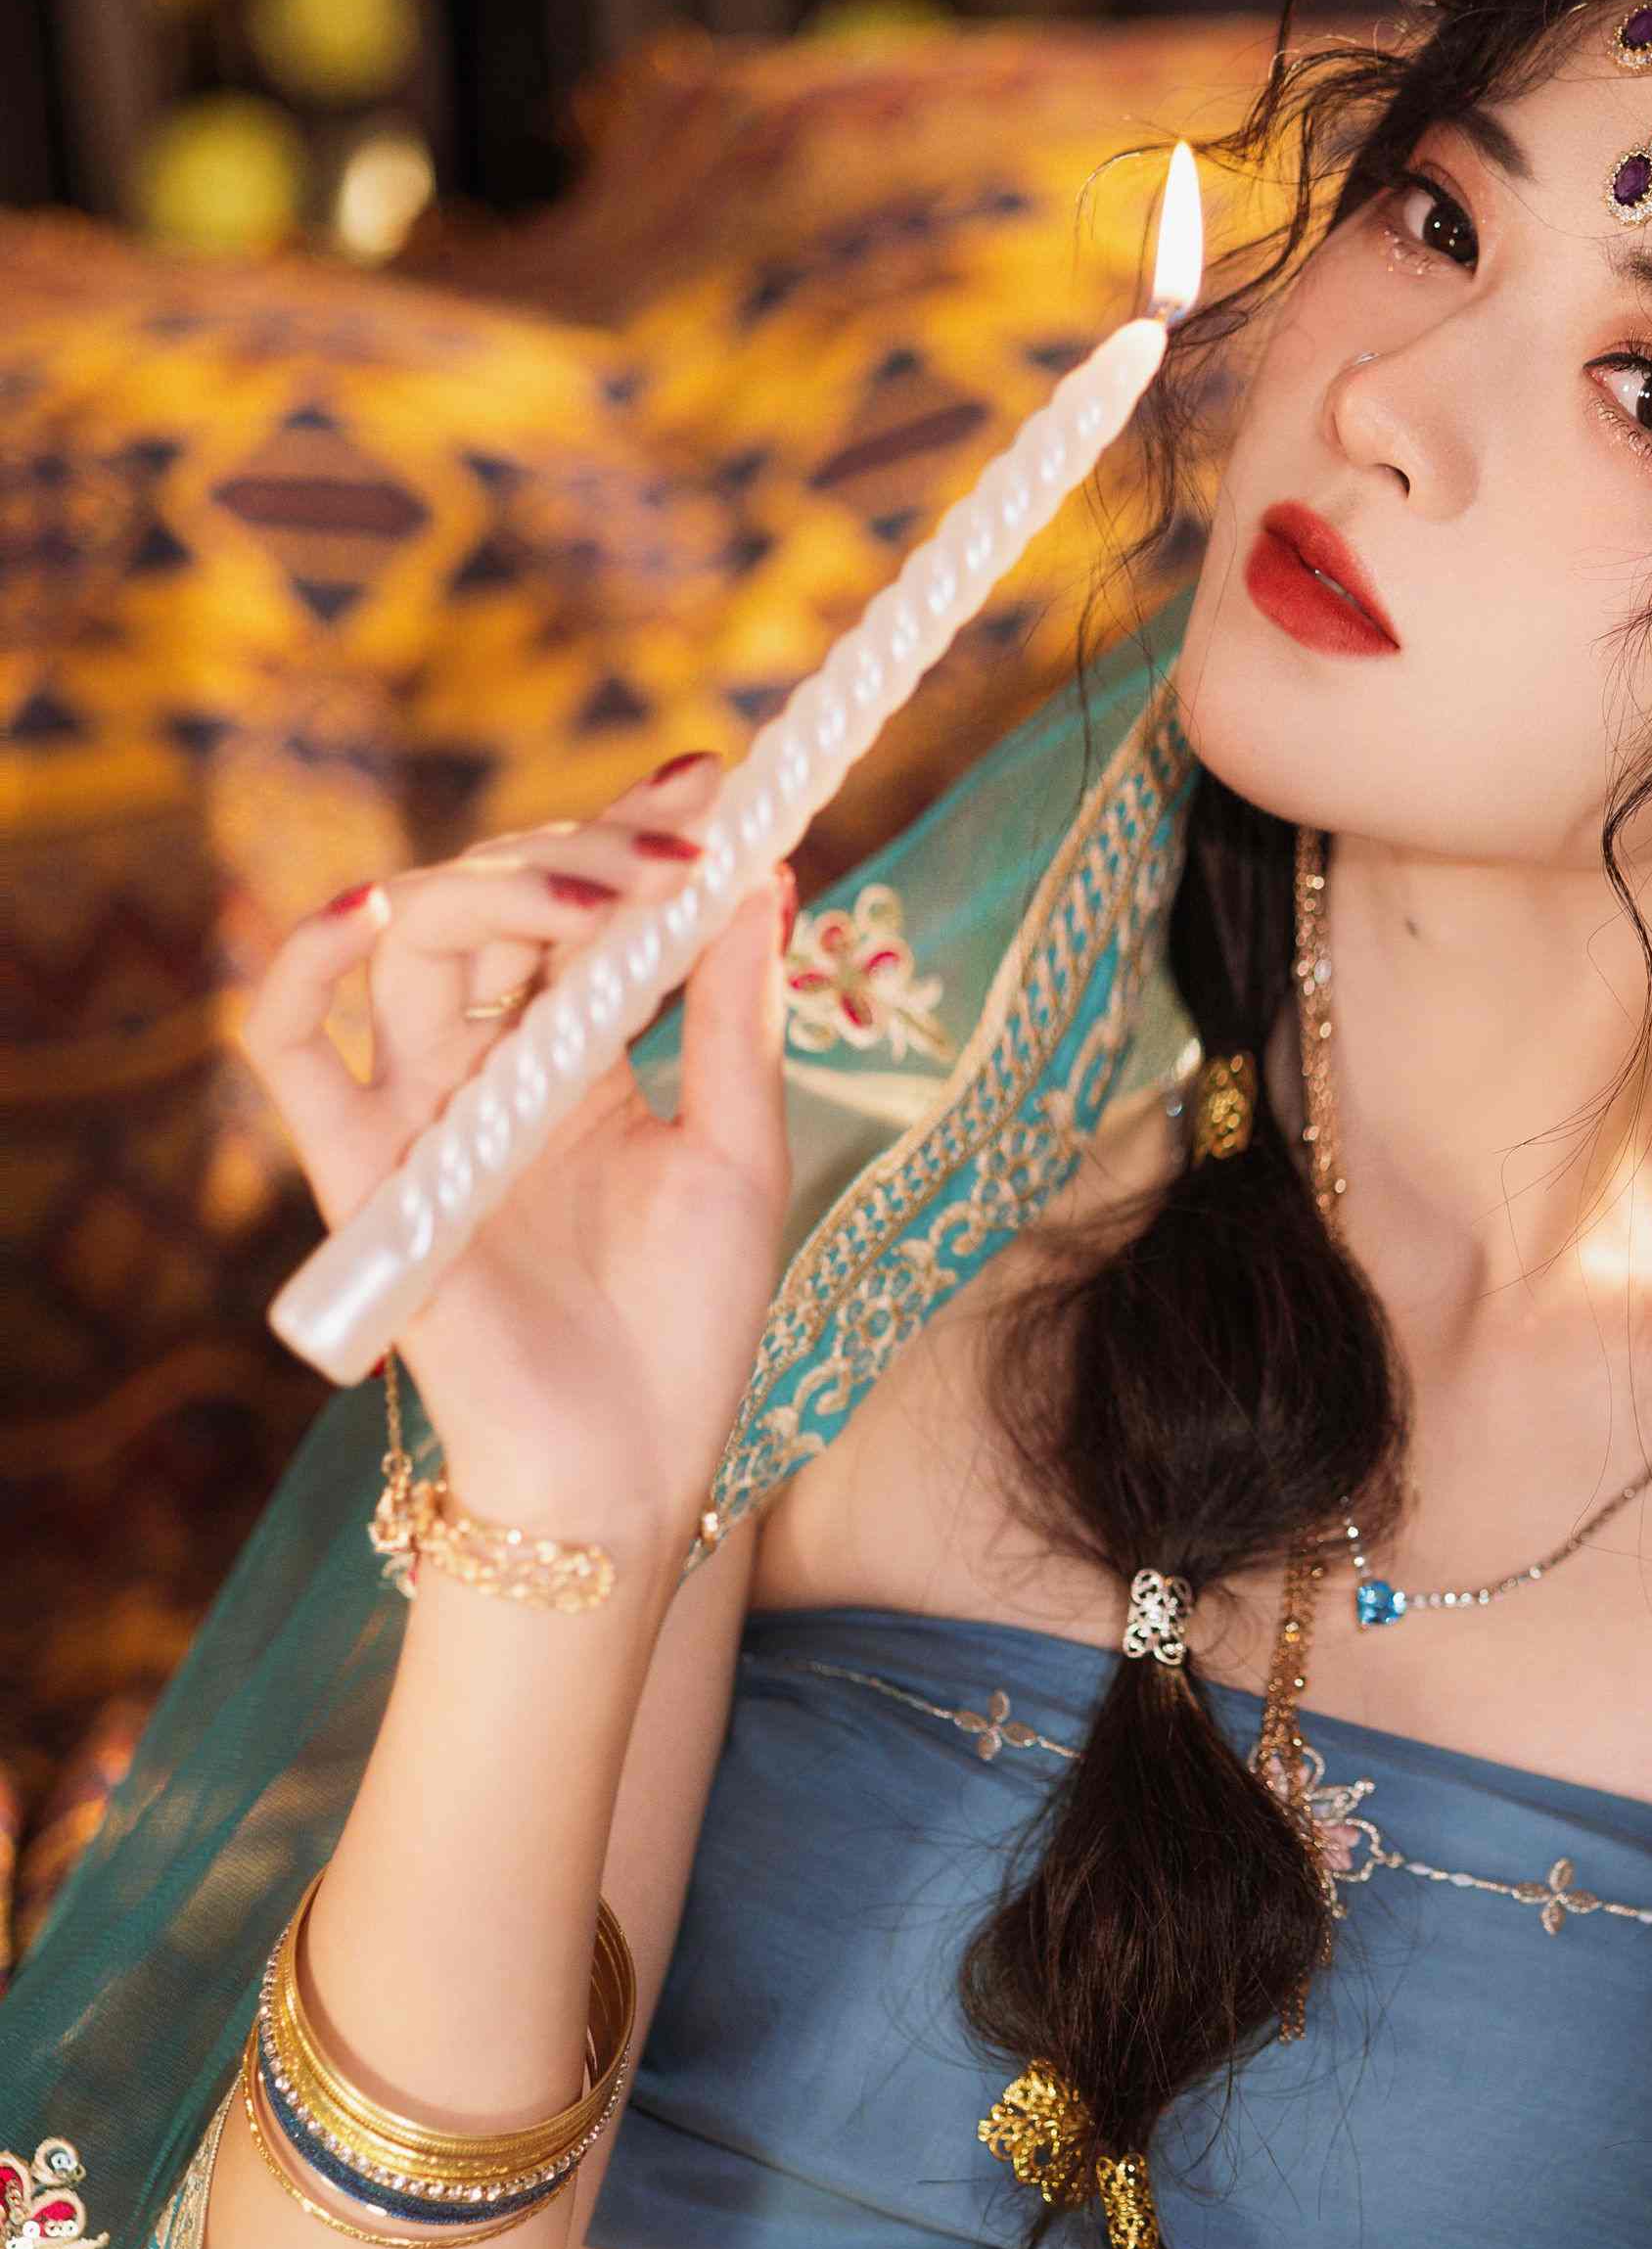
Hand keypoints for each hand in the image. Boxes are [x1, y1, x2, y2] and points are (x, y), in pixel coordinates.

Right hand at [241, 750, 793, 1564]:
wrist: (627, 1467)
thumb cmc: (688, 1326)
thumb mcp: (738, 1148)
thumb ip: (733, 1014)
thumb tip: (765, 874)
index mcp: (579, 1061)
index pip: (585, 910)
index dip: (634, 835)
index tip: (715, 780)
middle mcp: (489, 1069)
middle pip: (501, 904)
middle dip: (588, 852)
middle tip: (680, 841)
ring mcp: (418, 1110)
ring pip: (412, 939)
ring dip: (499, 884)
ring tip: (602, 892)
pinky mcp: (360, 1166)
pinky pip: (288, 1042)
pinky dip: (308, 958)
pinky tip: (375, 904)